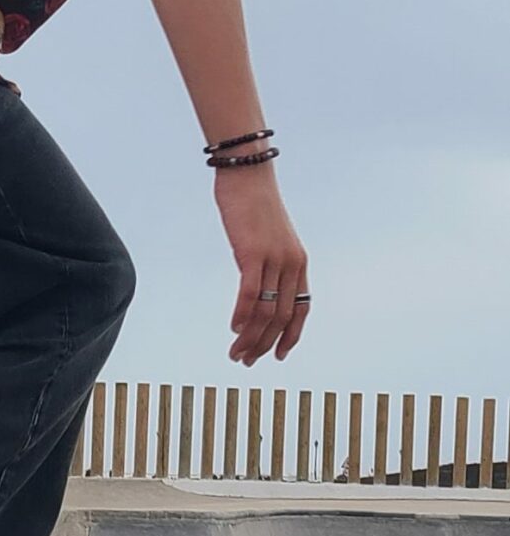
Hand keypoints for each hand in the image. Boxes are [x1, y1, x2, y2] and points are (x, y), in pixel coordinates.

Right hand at [213, 164, 310, 364]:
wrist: (248, 174)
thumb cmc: (253, 204)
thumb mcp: (266, 238)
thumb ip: (267, 262)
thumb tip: (256, 283)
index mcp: (298, 262)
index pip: (301, 308)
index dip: (291, 336)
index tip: (279, 355)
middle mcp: (291, 264)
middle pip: (281, 316)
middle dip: (264, 344)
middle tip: (246, 361)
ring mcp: (274, 259)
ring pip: (265, 310)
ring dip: (250, 337)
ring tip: (237, 353)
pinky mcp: (253, 253)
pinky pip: (249, 292)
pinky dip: (242, 314)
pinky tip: (234, 328)